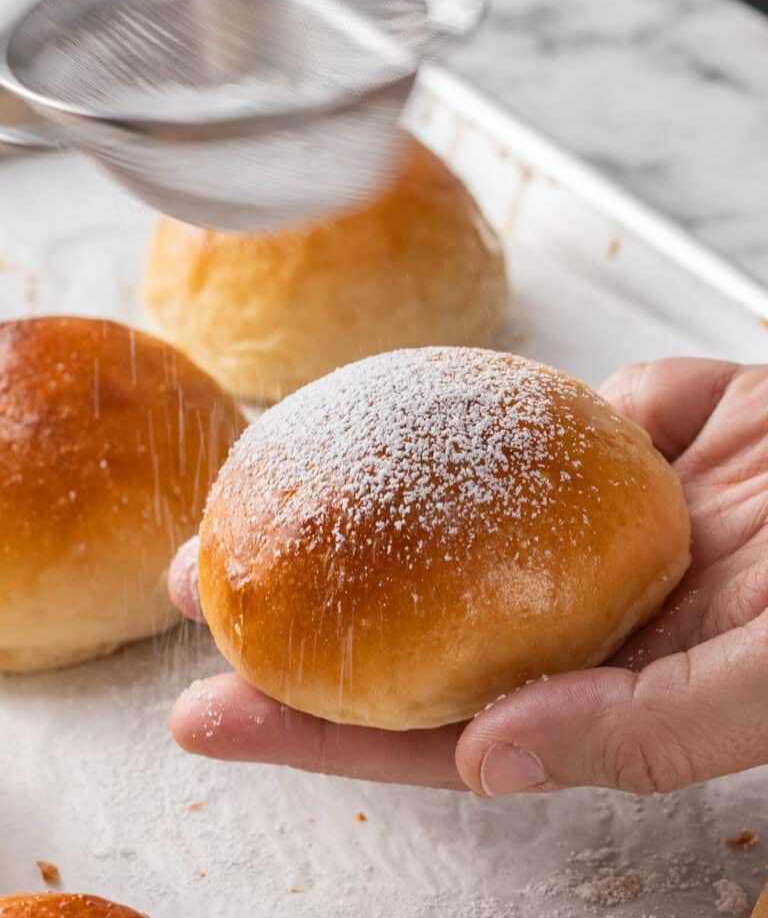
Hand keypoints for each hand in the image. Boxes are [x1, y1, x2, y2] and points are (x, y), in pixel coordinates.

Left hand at [170, 359, 767, 794]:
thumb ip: (647, 729)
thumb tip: (488, 759)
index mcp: (599, 696)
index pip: (434, 732)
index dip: (318, 735)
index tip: (209, 718)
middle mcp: (570, 618)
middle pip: (408, 632)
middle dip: (293, 623)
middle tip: (185, 595)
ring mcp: (575, 527)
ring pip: (433, 530)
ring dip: (337, 521)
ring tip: (232, 509)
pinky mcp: (594, 441)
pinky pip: (489, 433)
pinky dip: (420, 430)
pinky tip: (349, 428)